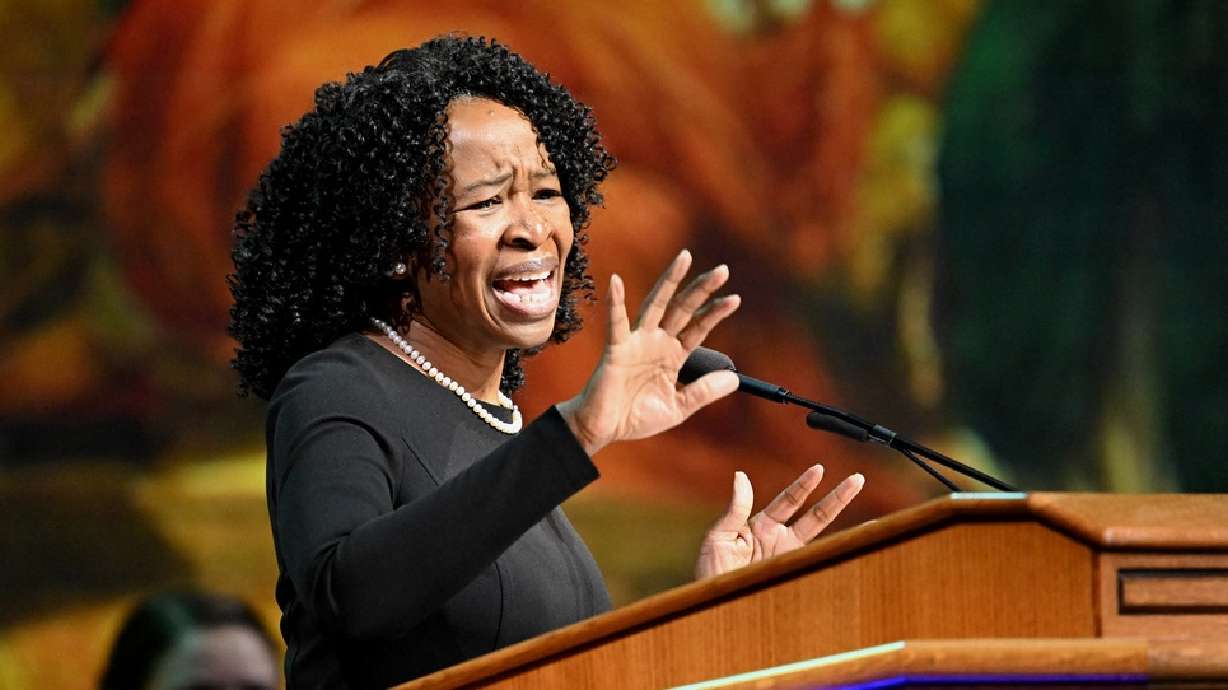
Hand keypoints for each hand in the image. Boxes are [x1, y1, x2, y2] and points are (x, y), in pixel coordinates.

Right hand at [558, 250, 740, 454]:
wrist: (604, 429)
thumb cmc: (636, 416)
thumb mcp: (678, 407)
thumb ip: (704, 392)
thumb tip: (735, 379)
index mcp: (673, 355)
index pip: (698, 328)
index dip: (715, 313)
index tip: (735, 298)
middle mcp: (657, 342)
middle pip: (682, 309)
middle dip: (701, 289)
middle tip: (723, 270)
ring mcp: (636, 342)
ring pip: (655, 305)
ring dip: (670, 282)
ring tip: (685, 258)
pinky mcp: (616, 349)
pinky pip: (616, 324)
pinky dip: (615, 302)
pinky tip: (615, 282)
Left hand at [694, 465, 864, 579]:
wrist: (714, 606)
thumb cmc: (711, 572)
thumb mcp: (719, 536)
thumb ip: (735, 509)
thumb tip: (741, 476)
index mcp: (762, 526)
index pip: (789, 500)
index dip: (804, 485)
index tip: (819, 469)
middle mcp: (780, 540)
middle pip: (815, 514)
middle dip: (837, 497)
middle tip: (857, 479)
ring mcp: (789, 558)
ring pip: (820, 535)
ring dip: (840, 519)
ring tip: (862, 506)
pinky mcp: (794, 576)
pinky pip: (817, 561)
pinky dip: (835, 551)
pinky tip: (854, 541)